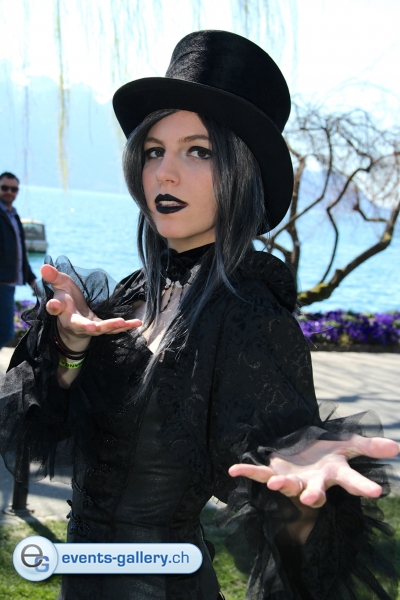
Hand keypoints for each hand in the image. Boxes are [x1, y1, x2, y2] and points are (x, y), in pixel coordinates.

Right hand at [41, 264, 141, 350]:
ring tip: (121, 322)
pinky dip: (125, 326)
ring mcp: (89, 327)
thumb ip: (54, 277)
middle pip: (79, 325)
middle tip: (92, 328)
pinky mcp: (102, 328)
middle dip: (86, 327)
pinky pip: (114, 329)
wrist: (74, 318)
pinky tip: (137, 322)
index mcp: (62, 310)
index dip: (54, 306)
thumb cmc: (67, 298)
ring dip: (110, 326)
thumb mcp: (60, 285)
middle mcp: (74, 322)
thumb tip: (43, 266)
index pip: (55, 308)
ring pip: (100, 329)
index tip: (54, 304)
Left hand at [229, 435, 398, 508]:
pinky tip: (233, 469)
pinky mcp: (274, 471)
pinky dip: (246, 472)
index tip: (376, 491)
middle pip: (315, 493)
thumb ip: (369, 446)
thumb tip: (396, 447)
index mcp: (333, 474)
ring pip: (288, 485)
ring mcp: (293, 479)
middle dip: (313, 496)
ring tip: (276, 483)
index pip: (352, 482)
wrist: (303, 451)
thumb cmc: (328, 450)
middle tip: (312, 499)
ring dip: (281, 484)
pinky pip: (259, 473)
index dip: (363, 487)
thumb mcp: (348, 443)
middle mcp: (313, 482)